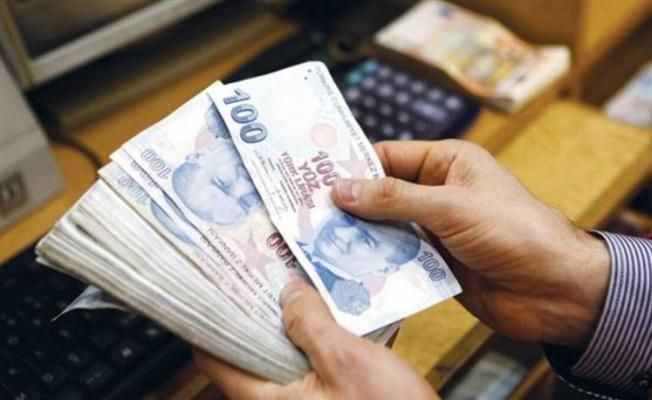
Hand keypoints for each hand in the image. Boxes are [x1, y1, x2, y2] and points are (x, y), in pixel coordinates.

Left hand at [195, 278, 438, 399]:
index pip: (215, 358)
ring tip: (296, 278)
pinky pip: (314, 360)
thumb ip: (310, 323)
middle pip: (253, 348)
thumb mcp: (346, 361)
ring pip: (286, 352)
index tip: (214, 282)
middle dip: (259, 307)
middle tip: (262, 267)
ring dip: (294, 317)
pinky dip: (320, 334)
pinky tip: (334, 307)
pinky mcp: (331, 397)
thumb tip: (287, 290)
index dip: (210, 318)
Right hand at [331, 140, 610, 348]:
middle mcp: (437, 193)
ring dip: (359, 238)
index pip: (388, 157)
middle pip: (381, 195)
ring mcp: (435, 230)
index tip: (311, 177)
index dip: (351, 166)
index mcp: (446, 163)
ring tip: (317, 244)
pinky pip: (397, 260)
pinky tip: (348, 271)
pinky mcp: (435, 263)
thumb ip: (394, 199)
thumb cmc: (515, 231)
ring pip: (385, 230)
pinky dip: (377, 265)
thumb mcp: (451, 207)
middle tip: (305, 215)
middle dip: (349, 206)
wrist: (556, 290)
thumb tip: (342, 189)